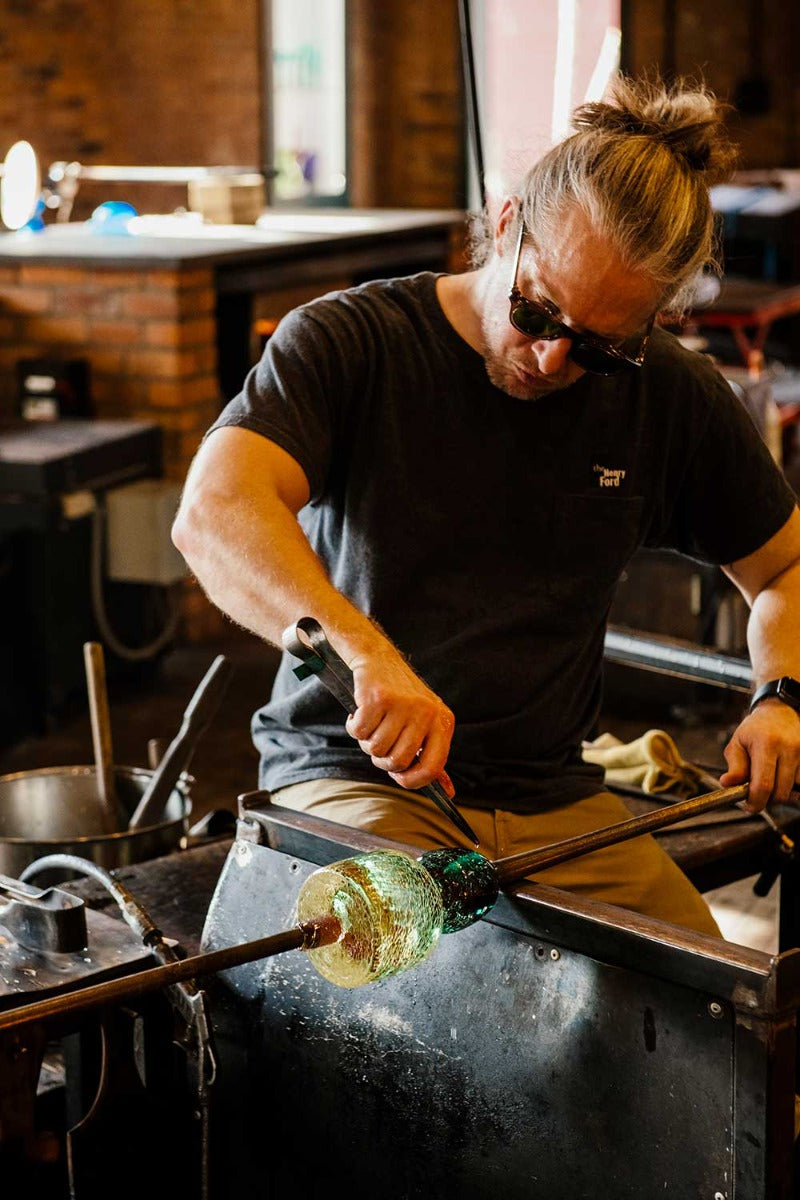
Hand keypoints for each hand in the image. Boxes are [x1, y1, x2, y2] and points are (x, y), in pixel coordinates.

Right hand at [344, 648, 454, 793]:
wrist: (378, 659)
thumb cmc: (401, 698)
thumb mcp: (424, 723)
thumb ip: (432, 756)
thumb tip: (447, 794)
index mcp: (442, 721)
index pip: (433, 767)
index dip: (412, 780)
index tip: (399, 777)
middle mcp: (426, 712)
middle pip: (398, 761)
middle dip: (382, 760)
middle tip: (378, 744)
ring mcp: (403, 704)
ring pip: (376, 749)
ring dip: (366, 742)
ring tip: (370, 725)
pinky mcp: (378, 697)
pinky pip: (359, 732)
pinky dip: (353, 727)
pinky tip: (358, 714)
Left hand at [720, 699, 799, 810]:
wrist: (781, 712)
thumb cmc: (756, 729)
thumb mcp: (737, 743)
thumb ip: (734, 766)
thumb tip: (727, 784)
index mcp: (766, 744)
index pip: (762, 785)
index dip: (755, 802)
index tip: (748, 806)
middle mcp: (789, 748)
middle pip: (780, 793)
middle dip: (767, 800)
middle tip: (756, 794)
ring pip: (794, 791)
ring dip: (780, 793)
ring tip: (770, 780)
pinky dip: (792, 787)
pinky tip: (782, 777)